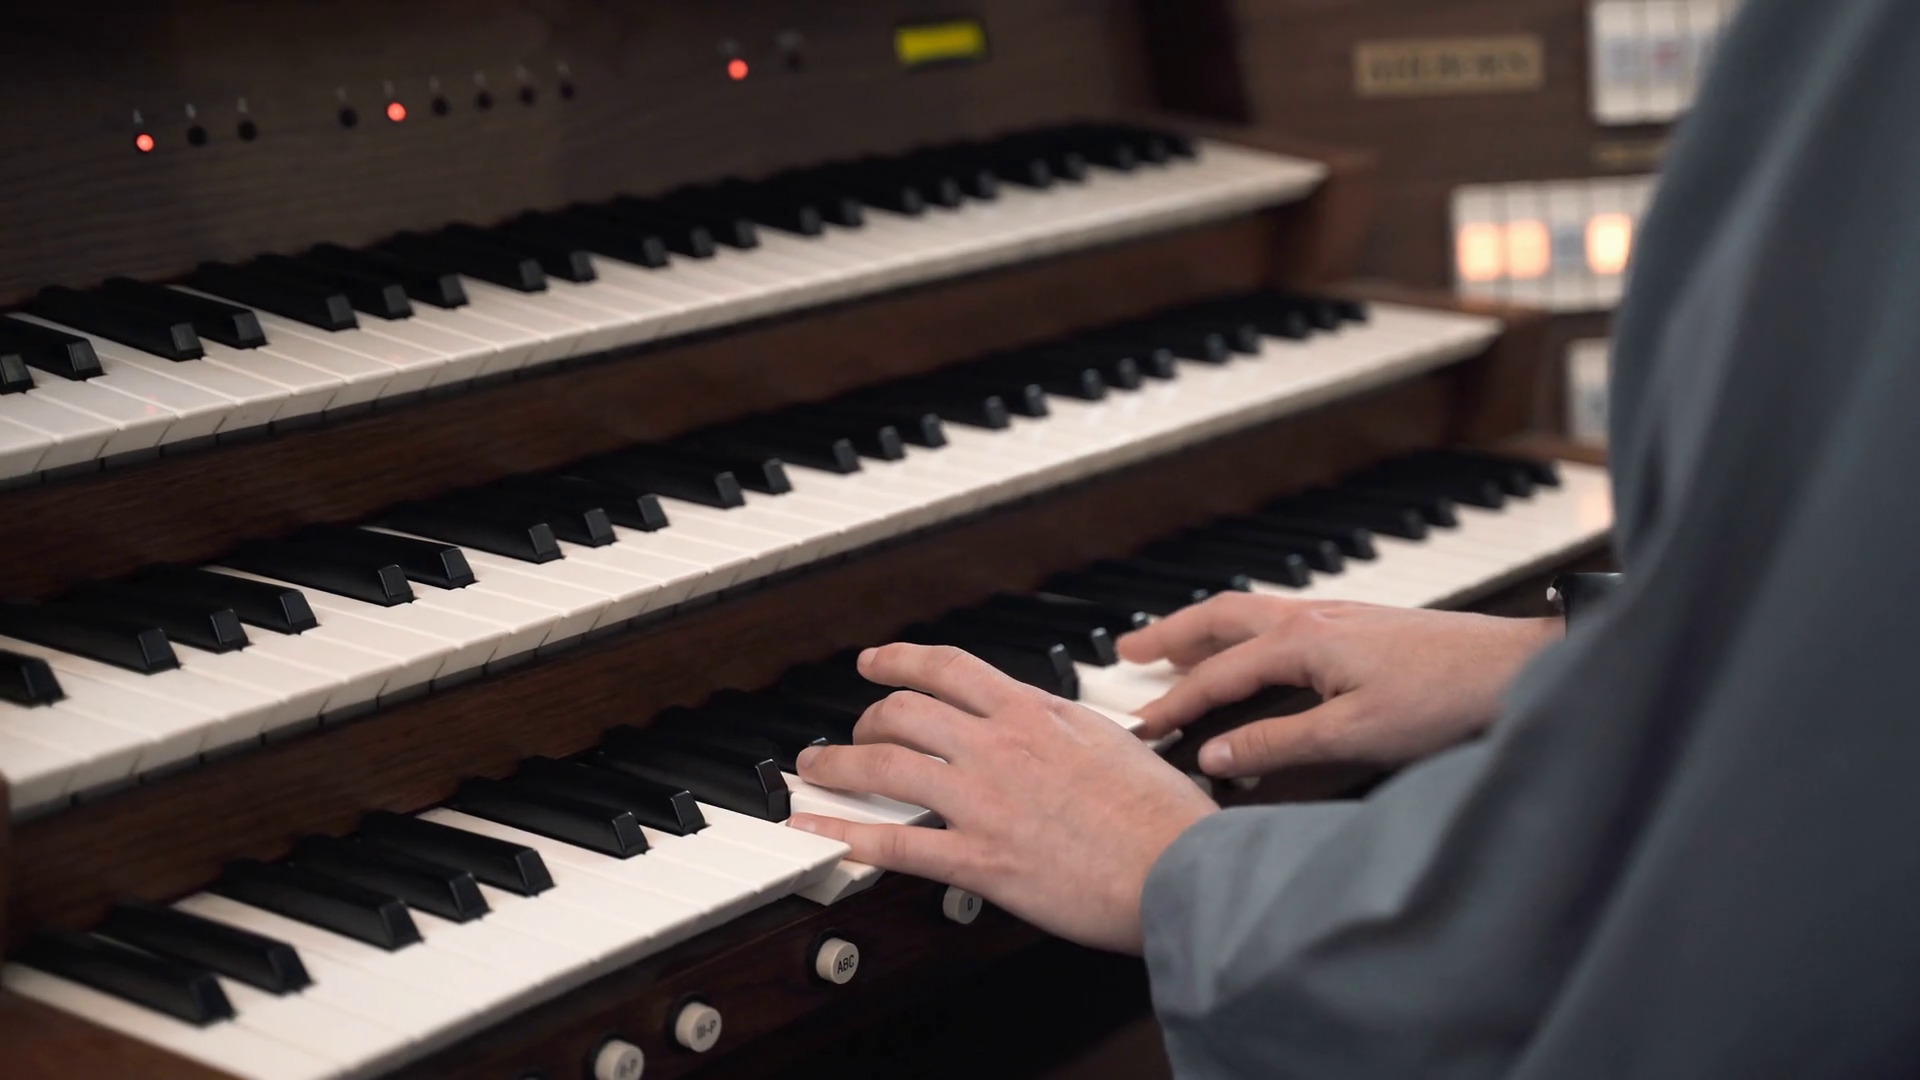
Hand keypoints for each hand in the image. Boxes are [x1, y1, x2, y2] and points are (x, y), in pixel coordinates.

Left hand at [788, 644, 1218, 953]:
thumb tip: (1050, 722)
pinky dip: (846, 833)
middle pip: (903, 712)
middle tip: (849, 732)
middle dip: (864, 719)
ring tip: (814, 770)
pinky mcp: (979, 859)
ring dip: (837, 765)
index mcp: (1034, 714)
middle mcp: (999, 747)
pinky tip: (818, 829)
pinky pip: (894, 843)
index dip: (900, 660)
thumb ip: (1067, 728)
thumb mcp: (1116, 742)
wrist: (1182, 869)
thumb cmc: (1163, 816)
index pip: (949, 668)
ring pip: (885, 765)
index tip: (875, 662)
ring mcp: (983, 802)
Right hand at [1117, 593, 1560, 778]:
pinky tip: (1254, 649)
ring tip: (1175, 645)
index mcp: (1303, 640)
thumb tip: (1217, 754)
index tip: (1141, 728)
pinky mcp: (1360, 625)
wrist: (1519, 668)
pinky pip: (1279, 619)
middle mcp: (1312, 618)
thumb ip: (1280, 744)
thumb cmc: (1446, 698)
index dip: (1175, 704)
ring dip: (1206, 628)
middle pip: (1221, 619)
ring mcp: (1338, 617)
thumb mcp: (1355, 734)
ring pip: (1250, 613)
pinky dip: (1246, 631)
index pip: (1218, 675)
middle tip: (1127, 650)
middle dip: (1170, 634)